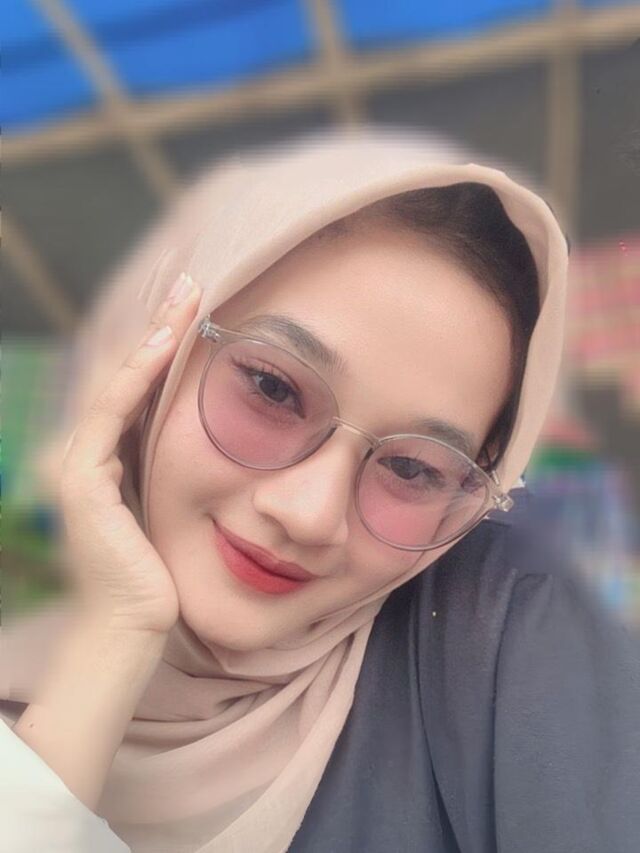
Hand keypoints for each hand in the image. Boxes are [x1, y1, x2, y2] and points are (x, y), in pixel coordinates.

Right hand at [58, 273, 200, 634]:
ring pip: (116, 380)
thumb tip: (223, 440)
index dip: (164, 344)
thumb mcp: (174, 511)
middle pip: (126, 371)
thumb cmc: (159, 576)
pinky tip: (163, 343)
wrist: (131, 630)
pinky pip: (110, 412)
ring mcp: (79, 463)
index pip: (140, 385)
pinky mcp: (81, 479)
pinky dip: (136, 375)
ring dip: (150, 335)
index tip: (197, 308)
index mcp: (114, 457)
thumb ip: (176, 473)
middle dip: (158, 325)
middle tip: (190, 282)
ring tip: (183, 295)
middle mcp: (91, 452)